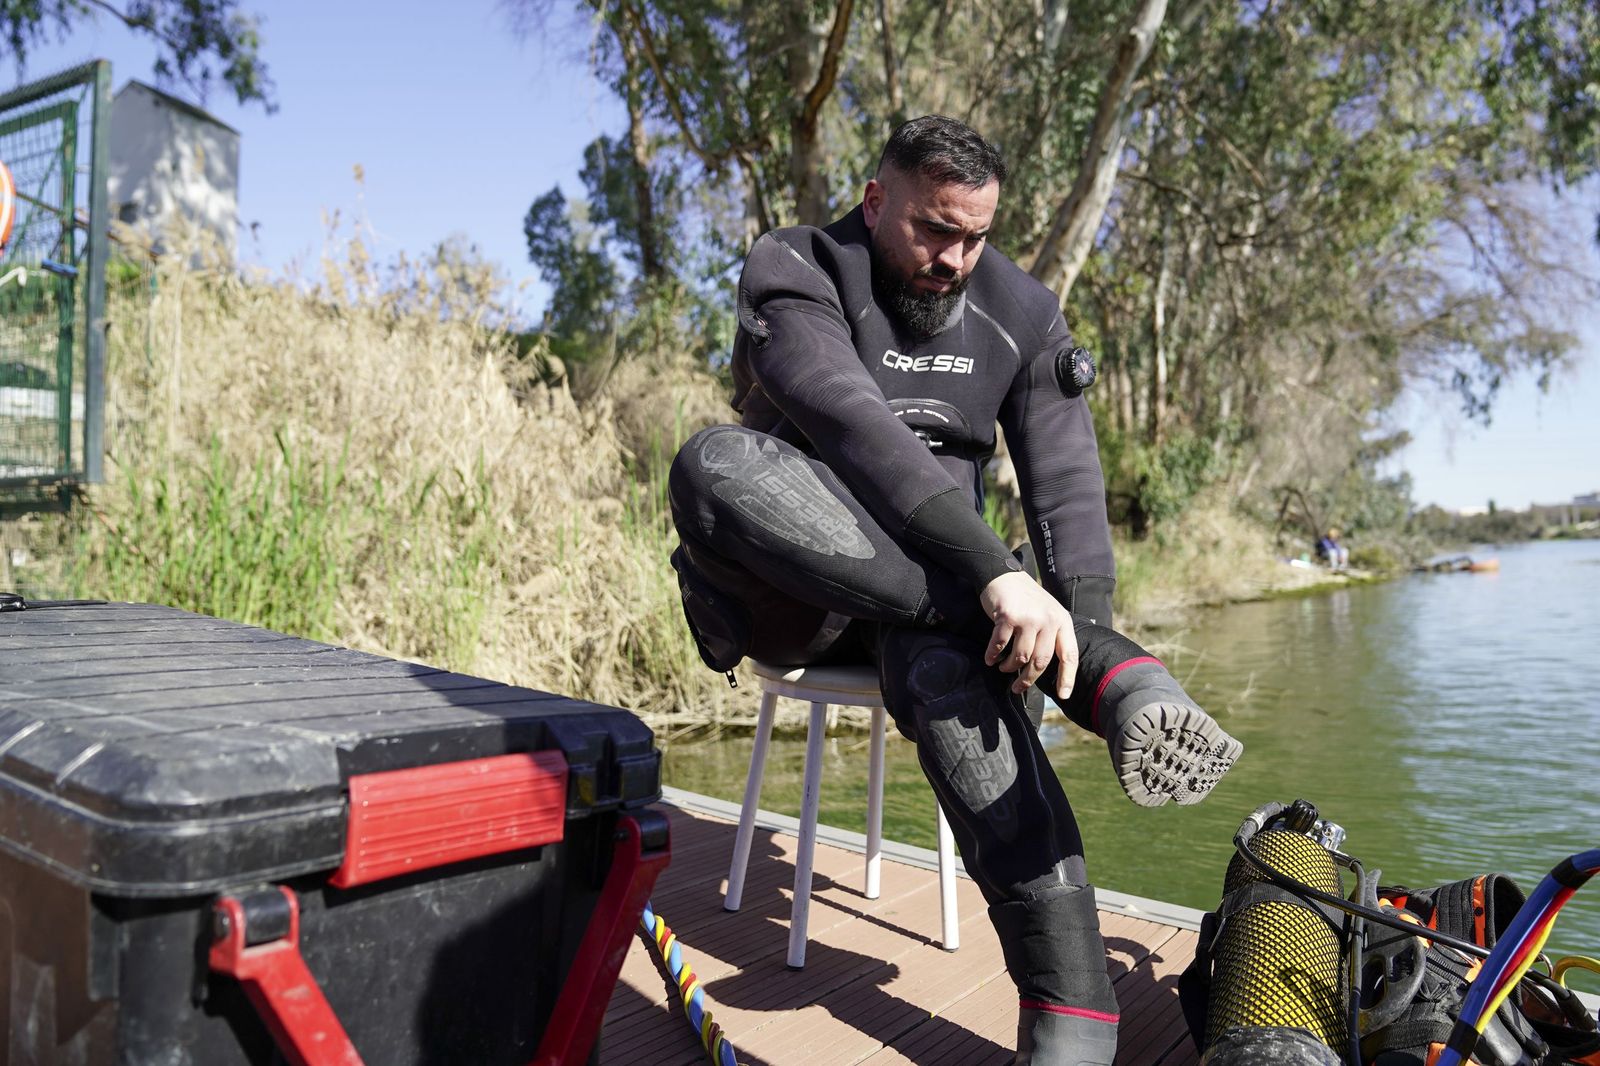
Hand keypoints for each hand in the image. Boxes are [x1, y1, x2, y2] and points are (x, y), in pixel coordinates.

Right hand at [978, 571, 1078, 698]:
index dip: (1067, 678)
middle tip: (1018, 687)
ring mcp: (1028, 618)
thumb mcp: (1048, 612)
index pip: (1069, 655)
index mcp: (1062, 621)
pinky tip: (990, 659)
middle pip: (1041, 662)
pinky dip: (993, 655)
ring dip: (1009, 667)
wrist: (1003, 575)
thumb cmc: (1026, 598)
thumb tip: (1045, 668)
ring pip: (1021, 657)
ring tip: (1003, 668)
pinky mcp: (1008, 617)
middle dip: (1028, 679)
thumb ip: (1051, 635)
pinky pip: (1000, 645)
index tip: (1063, 696)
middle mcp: (1048, 620)